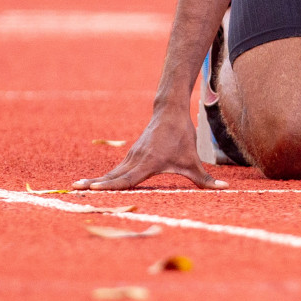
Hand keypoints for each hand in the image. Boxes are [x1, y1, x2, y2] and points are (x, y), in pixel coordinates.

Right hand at [72, 105, 226, 190]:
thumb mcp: (194, 160)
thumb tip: (225, 188)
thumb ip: (206, 179)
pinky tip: (93, 184)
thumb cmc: (182, 137)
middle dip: (95, 184)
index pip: (128, 178)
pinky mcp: (131, 155)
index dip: (112, 185)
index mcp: (149, 162)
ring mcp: (132, 156)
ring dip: (96, 181)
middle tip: (75, 189)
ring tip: (77, 187)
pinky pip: (116, 169)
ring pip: (112, 172)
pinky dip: (104, 178)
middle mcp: (136, 159)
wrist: (170, 111)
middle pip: (113, 176)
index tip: (95, 189)